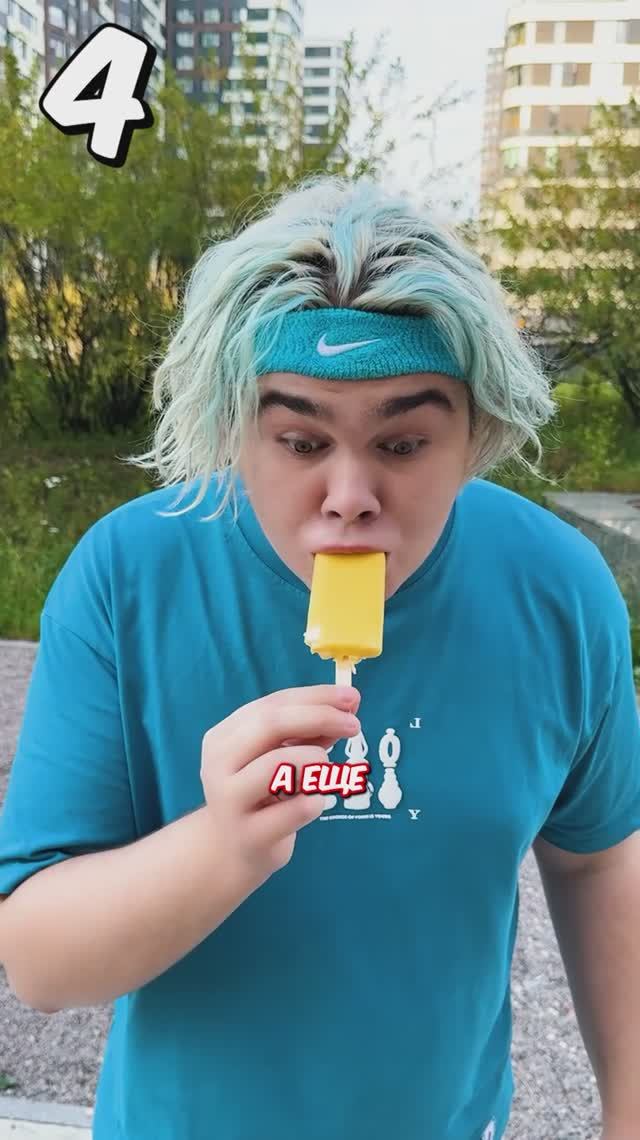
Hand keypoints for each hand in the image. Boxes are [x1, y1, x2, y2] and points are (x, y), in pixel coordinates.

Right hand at [200, 685, 360, 876]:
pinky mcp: (249, 836)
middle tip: (355, 725)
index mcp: (224, 737)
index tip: (352, 697)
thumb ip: (309, 732)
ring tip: (326, 772)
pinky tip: (316, 803)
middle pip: (270, 724)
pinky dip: (317, 801)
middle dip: (319, 718)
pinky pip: (295, 810)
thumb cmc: (262, 795)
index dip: (315, 697)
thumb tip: (348, 705)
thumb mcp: (279, 757)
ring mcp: (229, 801)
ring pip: (278, 765)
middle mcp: (218, 764)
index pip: (272, 704)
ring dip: (315, 761)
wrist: (232, 853)